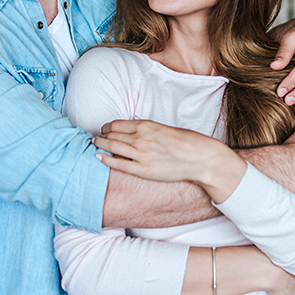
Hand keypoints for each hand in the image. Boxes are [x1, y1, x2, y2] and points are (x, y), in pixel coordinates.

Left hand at [94, 119, 246, 202]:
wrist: (199, 158)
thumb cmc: (186, 142)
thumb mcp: (164, 129)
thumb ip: (148, 130)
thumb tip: (134, 132)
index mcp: (146, 125)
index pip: (117, 124)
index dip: (107, 127)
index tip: (104, 129)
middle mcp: (140, 138)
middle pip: (112, 135)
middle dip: (101, 136)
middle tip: (95, 138)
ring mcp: (140, 154)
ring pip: (112, 147)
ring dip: (100, 145)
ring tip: (95, 145)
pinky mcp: (143, 170)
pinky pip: (118, 163)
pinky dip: (106, 159)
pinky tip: (98, 157)